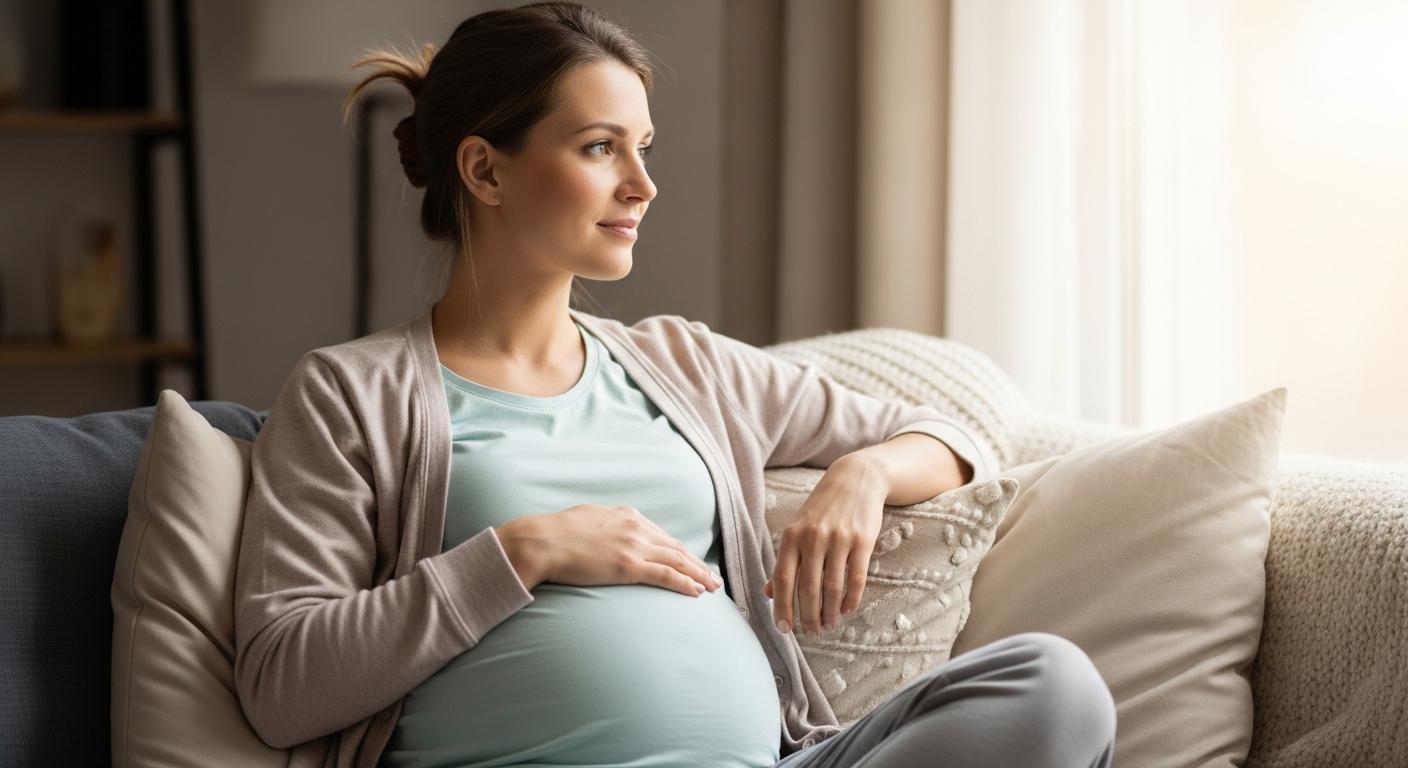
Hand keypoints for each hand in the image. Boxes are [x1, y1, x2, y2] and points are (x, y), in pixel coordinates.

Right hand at [501, 504, 722, 596]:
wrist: (541, 541)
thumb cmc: (556, 533)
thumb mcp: (588, 519)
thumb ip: (606, 526)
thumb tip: (608, 534)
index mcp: (627, 515)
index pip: (662, 536)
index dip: (680, 551)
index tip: (692, 561)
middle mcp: (636, 527)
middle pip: (676, 547)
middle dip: (697, 563)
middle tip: (713, 576)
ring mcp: (634, 546)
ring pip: (677, 560)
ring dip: (699, 574)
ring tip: (713, 586)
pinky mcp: (629, 565)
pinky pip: (666, 575)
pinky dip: (685, 583)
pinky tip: (697, 591)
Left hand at [765, 456, 887, 636]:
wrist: (854, 479)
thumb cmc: (822, 509)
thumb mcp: (797, 529)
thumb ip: (785, 562)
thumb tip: (768, 594)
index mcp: (791, 537)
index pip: (782, 579)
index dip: (782, 608)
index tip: (784, 630)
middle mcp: (812, 538)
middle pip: (808, 588)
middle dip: (809, 617)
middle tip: (812, 633)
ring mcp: (838, 538)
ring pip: (833, 587)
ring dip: (831, 612)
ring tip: (829, 625)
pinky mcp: (862, 540)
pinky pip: (856, 578)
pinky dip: (851, 599)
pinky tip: (847, 610)